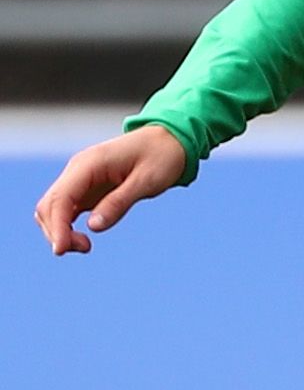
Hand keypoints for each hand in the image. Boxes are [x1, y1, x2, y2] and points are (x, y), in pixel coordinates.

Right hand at [34, 125, 188, 254]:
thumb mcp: (146, 181)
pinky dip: (67, 226)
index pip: (60, 198)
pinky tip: (83, 238)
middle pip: (49, 206)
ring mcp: (80, 179)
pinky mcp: (87, 188)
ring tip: (86, 245)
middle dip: (57, 231)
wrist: (168, 140)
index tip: (62, 249)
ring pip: (53, 209)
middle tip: (86, 248)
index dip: (57, 226)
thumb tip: (93, 227)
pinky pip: (66, 209)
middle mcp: (78, 171)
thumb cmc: (160, 157)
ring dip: (60, 230)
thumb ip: (119, 202)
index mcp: (89, 164)